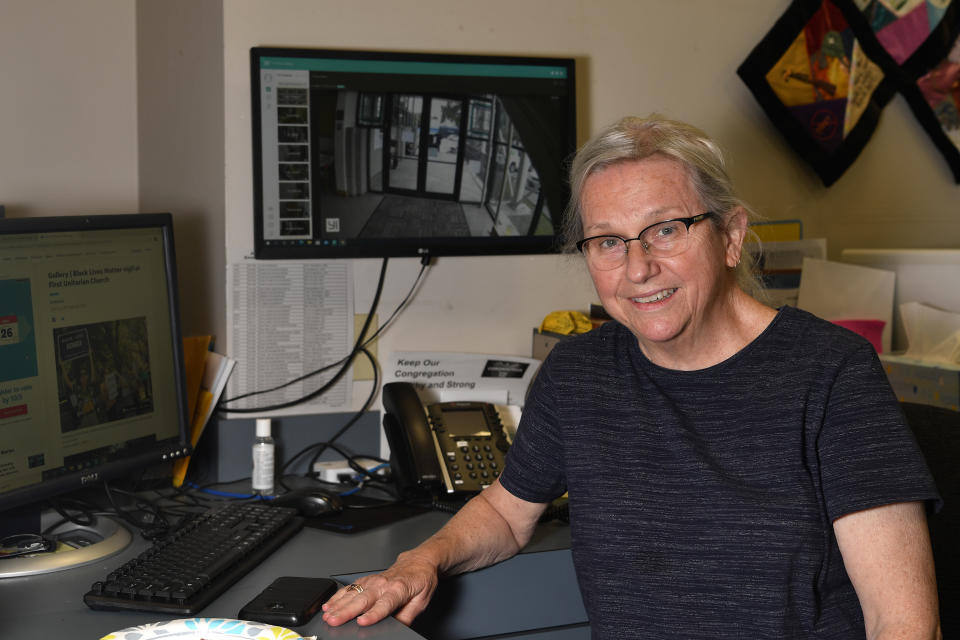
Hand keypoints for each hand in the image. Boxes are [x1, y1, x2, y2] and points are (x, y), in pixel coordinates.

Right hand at [321, 551, 439, 626]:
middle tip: (333, 621)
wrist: (418, 562)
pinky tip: (329, 604)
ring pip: (353, 593)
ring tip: (327, 615)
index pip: (384, 604)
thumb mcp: (421, 601)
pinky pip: (350, 587)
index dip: (372, 614)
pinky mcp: (367, 579)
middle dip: (346, 611)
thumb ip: (407, 616)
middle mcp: (383, 583)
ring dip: (338, 604)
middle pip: (363, 599)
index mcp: (399, 590)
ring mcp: (373, 580)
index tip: (362, 622)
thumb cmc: (421, 581)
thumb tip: (396, 628)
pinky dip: (338, 596)